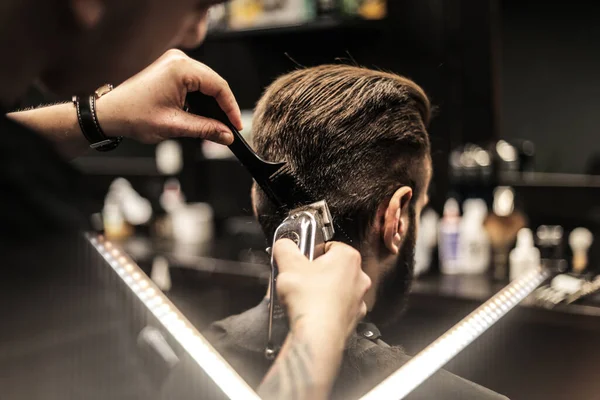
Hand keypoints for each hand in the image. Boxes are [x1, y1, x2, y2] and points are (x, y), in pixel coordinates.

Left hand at [96, 49, 241, 144]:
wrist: (110, 114)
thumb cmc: (134, 115)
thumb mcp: (175, 126)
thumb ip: (206, 129)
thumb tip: (227, 135)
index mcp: (180, 69)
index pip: (218, 86)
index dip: (230, 108)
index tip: (236, 126)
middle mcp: (178, 60)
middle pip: (214, 83)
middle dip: (223, 106)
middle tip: (230, 129)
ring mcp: (174, 63)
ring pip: (206, 83)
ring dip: (213, 103)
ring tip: (219, 124)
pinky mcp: (171, 70)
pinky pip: (196, 82)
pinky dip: (203, 98)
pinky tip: (206, 114)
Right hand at [272, 239, 370, 341]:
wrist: (318, 335)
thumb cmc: (309, 299)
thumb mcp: (288, 264)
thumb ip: (285, 247)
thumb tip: (284, 244)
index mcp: (348, 257)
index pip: (329, 246)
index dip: (311, 252)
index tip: (301, 261)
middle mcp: (359, 276)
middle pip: (334, 267)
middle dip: (317, 272)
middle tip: (301, 279)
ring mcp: (359, 298)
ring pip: (338, 288)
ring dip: (324, 290)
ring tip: (306, 297)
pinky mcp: (355, 317)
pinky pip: (339, 307)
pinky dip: (328, 308)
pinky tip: (314, 312)